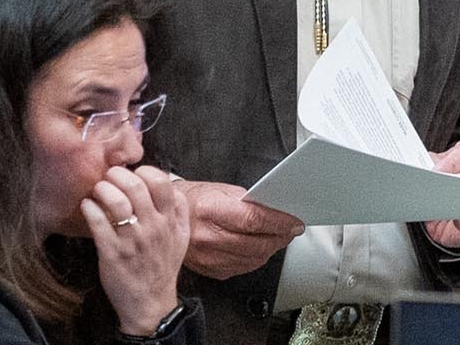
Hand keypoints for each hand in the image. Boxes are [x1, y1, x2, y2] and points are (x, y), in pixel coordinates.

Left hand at [80, 165, 188, 336]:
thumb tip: (171, 185)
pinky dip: (90, 209)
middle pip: (136, 187)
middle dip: (118, 175)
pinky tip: (87, 205)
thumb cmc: (162, 268)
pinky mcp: (112, 253)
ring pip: (117, 203)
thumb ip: (180, 211)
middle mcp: (153, 228)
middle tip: (109, 176)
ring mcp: (132, 240)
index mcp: (169, 221)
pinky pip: (99, 224)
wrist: (150, 303)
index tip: (135, 173)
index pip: (162, 182)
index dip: (145, 171)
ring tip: (98, 190)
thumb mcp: (181, 238)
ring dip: (103, 189)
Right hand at [176, 179, 304, 279]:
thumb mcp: (220, 189)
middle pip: (257, 244)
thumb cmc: (192, 200)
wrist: (164, 218)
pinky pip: (242, 268)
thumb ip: (247, 201)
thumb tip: (274, 209)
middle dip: (280, 237)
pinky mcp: (210, 270)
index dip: (279, 222)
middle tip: (290, 230)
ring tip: (277, 238)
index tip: (294, 221)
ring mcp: (208, 257)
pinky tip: (259, 248)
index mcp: (211, 211)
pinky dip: (256, 259)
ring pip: (253, 259)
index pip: (254, 220)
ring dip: (271, 249)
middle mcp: (208, 237)